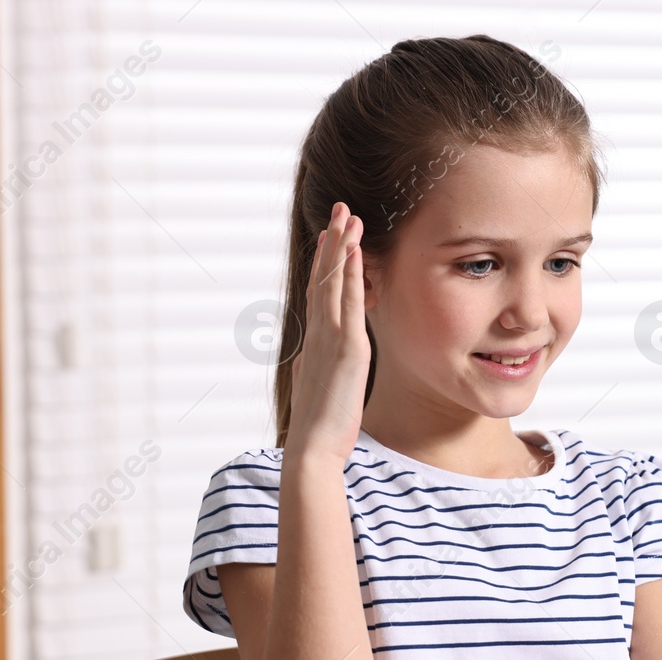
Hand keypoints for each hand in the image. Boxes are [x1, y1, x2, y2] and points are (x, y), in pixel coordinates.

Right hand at [283, 202, 370, 465]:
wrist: (312, 448)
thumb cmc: (317, 427)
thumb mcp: (313, 388)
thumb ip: (312, 367)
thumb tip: (307, 357)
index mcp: (314, 343)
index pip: (319, 294)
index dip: (325, 264)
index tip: (331, 238)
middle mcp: (318, 335)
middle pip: (324, 278)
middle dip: (332, 242)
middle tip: (339, 210)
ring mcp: (331, 339)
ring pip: (334, 282)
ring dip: (341, 246)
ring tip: (348, 215)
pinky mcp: (348, 349)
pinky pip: (349, 302)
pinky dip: (350, 273)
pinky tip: (354, 249)